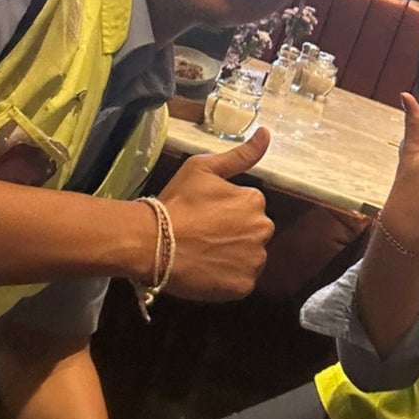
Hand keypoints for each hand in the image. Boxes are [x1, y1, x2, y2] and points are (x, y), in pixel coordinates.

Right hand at [157, 128, 273, 300]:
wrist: (152, 243)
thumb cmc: (176, 203)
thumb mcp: (203, 168)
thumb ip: (240, 154)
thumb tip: (267, 132)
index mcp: (254, 201)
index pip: (248, 206)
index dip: (225, 211)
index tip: (204, 215)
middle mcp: (263, 229)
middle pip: (252, 231)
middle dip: (234, 233)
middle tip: (203, 236)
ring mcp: (255, 260)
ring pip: (249, 256)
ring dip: (233, 256)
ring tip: (204, 254)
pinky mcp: (244, 286)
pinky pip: (241, 280)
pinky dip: (228, 278)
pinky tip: (208, 271)